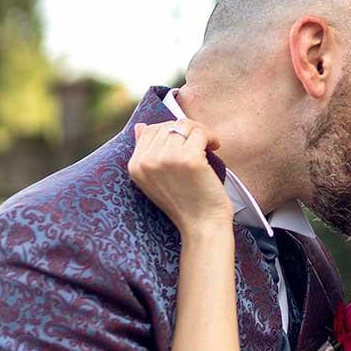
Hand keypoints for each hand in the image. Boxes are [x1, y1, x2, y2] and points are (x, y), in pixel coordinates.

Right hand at [127, 119, 231, 234]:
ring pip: (184, 125)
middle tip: (202, 142)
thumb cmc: (184, 202)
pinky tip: (215, 147)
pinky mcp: (188, 159)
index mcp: (135, 166)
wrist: (201, 225)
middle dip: (188, 130)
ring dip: (200, 131)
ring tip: (209, 144)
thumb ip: (146, 153)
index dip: (171, 131)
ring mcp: (166, 159)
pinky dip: (211, 137)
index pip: (150, 130)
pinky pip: (200, 133)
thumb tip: (140, 126)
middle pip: (167, 125)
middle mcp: (147, 161)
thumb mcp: (155, 179)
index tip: (187, 141)